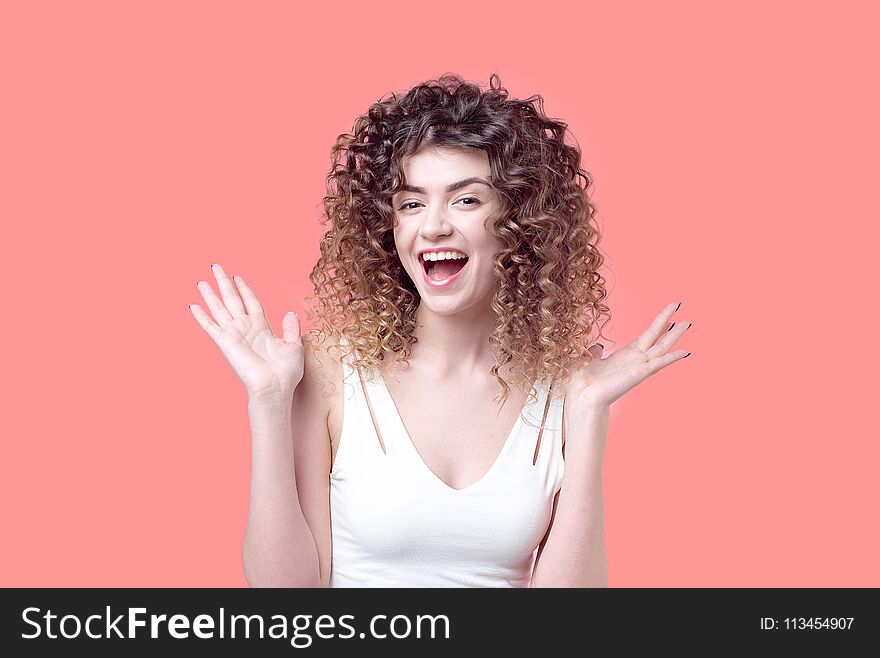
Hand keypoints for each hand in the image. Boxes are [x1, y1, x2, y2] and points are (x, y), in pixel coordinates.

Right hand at [189, 264, 303, 402]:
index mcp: (262, 328)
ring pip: (220, 309)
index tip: (237, 277)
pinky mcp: (226, 343)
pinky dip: (202, 317)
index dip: (244, 288)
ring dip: (210, 295)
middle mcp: (246, 328)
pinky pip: (211, 327)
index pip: (251, 302)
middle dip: (224, 283)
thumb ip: (291, 328)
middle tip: (215, 267)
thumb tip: (290, 312)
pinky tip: (192, 306)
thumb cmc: (286, 372)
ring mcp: (234, 335)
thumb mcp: (294, 345)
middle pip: (232, 299)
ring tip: (201, 281)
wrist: (275, 388)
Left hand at [568, 301, 691, 409]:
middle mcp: (635, 359)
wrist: (582, 396)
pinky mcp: (640, 372)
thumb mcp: (588, 359)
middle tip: (678, 305)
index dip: (656, 326)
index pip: (645, 337)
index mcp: (624, 355)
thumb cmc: (582, 382)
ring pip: (662, 346)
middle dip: (667, 319)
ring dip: (675, 334)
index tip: (667, 317)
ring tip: (688, 322)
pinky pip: (660, 362)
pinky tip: (686, 352)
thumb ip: (595, 352)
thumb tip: (598, 347)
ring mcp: (639, 366)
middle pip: (656, 335)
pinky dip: (673, 357)